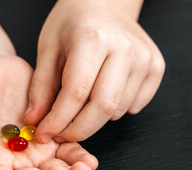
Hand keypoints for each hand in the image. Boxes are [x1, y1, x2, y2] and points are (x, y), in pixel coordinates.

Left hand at [24, 0, 165, 142]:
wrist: (105, 4)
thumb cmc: (73, 23)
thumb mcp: (48, 48)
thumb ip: (41, 87)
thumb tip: (34, 120)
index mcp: (93, 39)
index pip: (76, 93)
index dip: (57, 121)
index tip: (44, 133)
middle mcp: (125, 49)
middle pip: (102, 108)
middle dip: (78, 130)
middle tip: (61, 134)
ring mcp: (146, 59)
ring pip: (117, 111)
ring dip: (93, 119)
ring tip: (79, 105)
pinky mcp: (156, 68)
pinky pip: (133, 107)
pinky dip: (113, 111)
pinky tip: (101, 93)